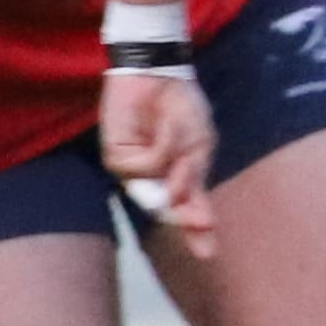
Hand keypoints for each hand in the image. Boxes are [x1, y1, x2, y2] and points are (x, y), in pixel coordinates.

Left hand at [98, 67, 217, 245]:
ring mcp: (135, 169)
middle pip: (168, 209)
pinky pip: (146, 165)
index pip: (188, 206)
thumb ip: (190, 173)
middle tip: (204, 236)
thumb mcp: (197, 140)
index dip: (198, 229)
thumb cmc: (180, 104)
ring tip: (178, 130)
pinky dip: (161, 148)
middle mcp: (154, 177)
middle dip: (187, 220)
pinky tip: (164, 128)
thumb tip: (177, 199)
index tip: (209, 254)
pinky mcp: (116, 158)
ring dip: (177, 167)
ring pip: (158, 187)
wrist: (156, 72)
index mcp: (177, 173)